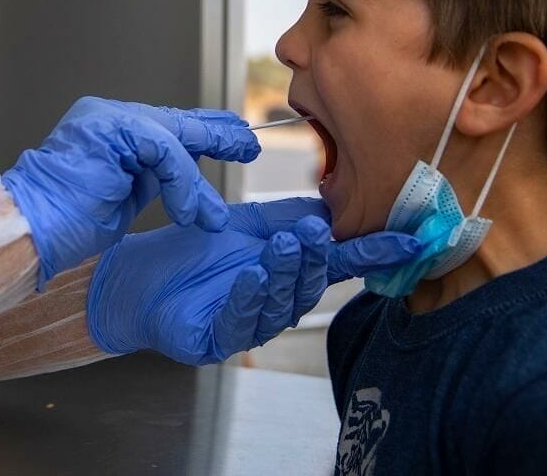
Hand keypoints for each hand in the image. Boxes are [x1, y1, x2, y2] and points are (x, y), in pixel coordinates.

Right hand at [2, 97, 260, 287]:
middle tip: (248, 146)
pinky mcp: (109, 130)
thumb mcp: (121, 195)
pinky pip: (163, 150)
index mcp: (107, 130)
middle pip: (174, 121)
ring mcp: (105, 119)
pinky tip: (188, 212)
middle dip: (215, 135)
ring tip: (212, 214)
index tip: (236, 143)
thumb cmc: (65, 224)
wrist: (28, 230)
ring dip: (197, 182)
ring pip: (172, 138)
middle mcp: (106, 117)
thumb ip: (150, 176)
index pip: (165, 126)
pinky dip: (182, 183)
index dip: (203, 134)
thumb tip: (188, 178)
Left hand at [86, 198, 422, 364]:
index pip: (338, 264)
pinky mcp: (216, 340)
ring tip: (284, 244)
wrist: (138, 275)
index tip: (408, 240)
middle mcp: (276, 303)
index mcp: (290, 273)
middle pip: (310, 284)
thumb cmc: (194, 253)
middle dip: (316, 257)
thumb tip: (341, 207)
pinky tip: (251, 276)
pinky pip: (239, 321)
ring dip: (285, 273)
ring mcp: (249, 325)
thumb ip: (293, 217)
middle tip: (314, 230)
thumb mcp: (250, 225)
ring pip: (279, 303)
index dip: (373, 254)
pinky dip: (248, 297)